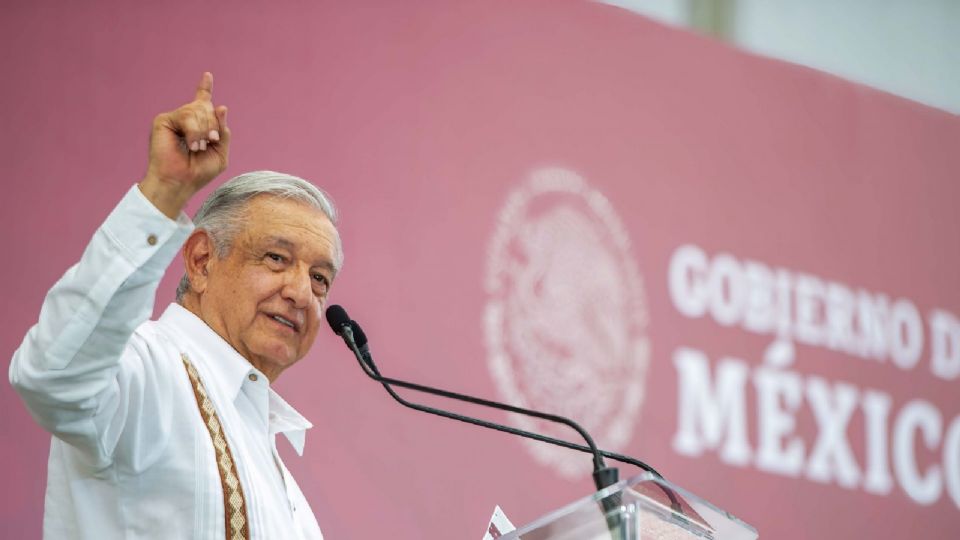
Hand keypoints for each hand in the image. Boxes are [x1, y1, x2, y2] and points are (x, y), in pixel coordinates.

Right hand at [139, 72, 230, 217]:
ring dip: (204, 131)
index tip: (208, 75)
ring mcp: (174, 119)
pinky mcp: (163, 121)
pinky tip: (191, 144)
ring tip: (197, 147)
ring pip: (198, 110)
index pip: (202, 103)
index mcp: (199, 126)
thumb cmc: (199, 172)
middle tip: (211, 142)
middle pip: (207, 107)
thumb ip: (223, 132)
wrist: (180, 182)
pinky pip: (186, 116)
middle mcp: (186, 120)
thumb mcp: (220, 153)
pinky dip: (194, 131)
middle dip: (213, 125)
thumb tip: (221, 106)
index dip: (205, 88)